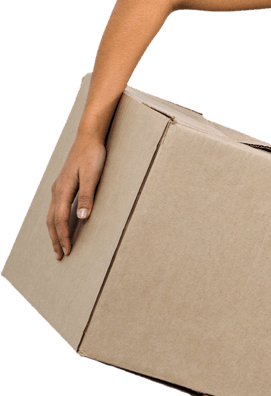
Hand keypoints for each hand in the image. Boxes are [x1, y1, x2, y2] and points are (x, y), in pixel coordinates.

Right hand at [47, 135, 106, 259]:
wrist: (88, 138)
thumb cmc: (93, 156)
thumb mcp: (93, 176)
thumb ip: (88, 196)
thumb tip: (82, 218)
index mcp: (63, 190)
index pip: (60, 220)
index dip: (63, 237)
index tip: (67, 251)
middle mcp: (57, 191)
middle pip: (52, 221)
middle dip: (55, 239)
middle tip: (59, 256)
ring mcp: (58, 188)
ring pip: (51, 215)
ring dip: (54, 232)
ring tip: (58, 246)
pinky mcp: (63, 185)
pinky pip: (56, 208)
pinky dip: (56, 221)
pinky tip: (61, 225)